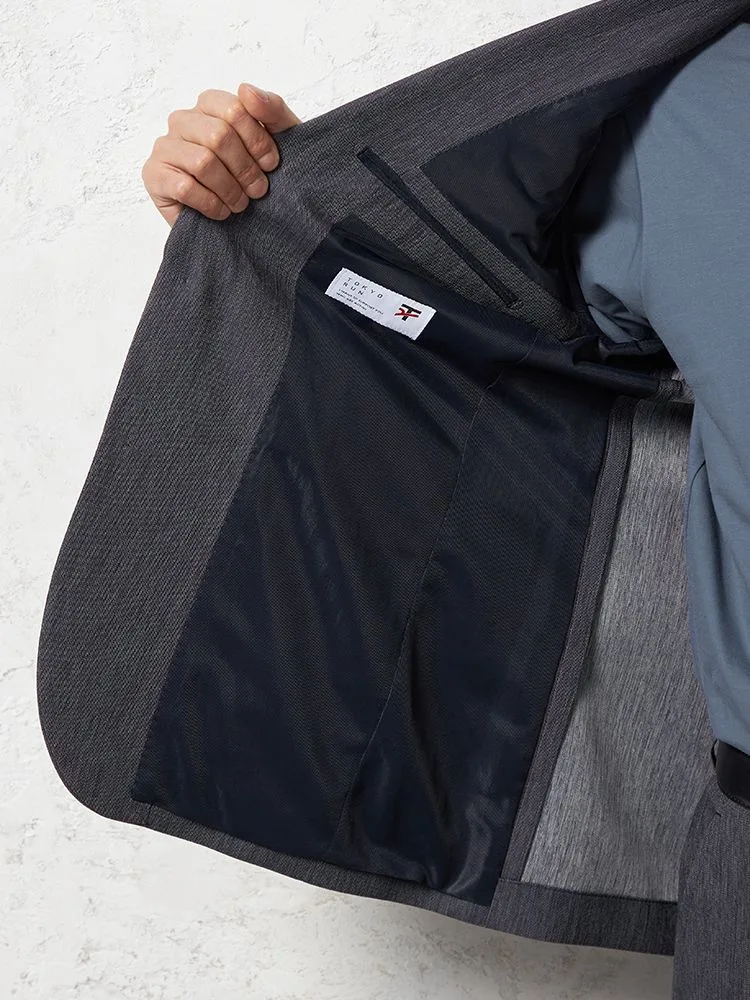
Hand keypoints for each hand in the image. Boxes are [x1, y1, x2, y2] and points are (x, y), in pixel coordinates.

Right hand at [142, 83, 301, 225]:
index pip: (234, 110)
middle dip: (245, 168)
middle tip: (258, 190)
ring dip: (230, 189)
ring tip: (240, 204)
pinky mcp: (154, 175)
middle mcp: (183, 121)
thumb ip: (272, 110)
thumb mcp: (278, 140)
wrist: (238, 223)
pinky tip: (221, 211)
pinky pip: (185, 187)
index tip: (271, 165)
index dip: (257, 140)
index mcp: (209, 106)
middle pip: (219, 135)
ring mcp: (165, 147)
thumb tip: (247, 89)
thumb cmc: (255, 176)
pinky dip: (211, 204)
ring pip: (203, 162)